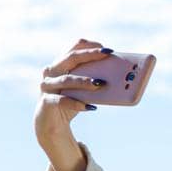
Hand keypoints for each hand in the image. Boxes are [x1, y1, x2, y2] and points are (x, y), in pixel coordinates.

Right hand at [35, 37, 110, 170]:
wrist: (52, 124)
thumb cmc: (71, 101)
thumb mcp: (83, 90)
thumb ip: (94, 80)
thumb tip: (124, 80)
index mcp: (61, 64)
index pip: (74, 48)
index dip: (90, 46)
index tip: (107, 49)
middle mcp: (51, 72)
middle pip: (71, 58)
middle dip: (90, 55)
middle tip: (107, 54)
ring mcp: (47, 86)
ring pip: (66, 79)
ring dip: (85, 80)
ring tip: (101, 83)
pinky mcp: (47, 102)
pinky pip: (63, 101)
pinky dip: (78, 104)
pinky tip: (91, 107)